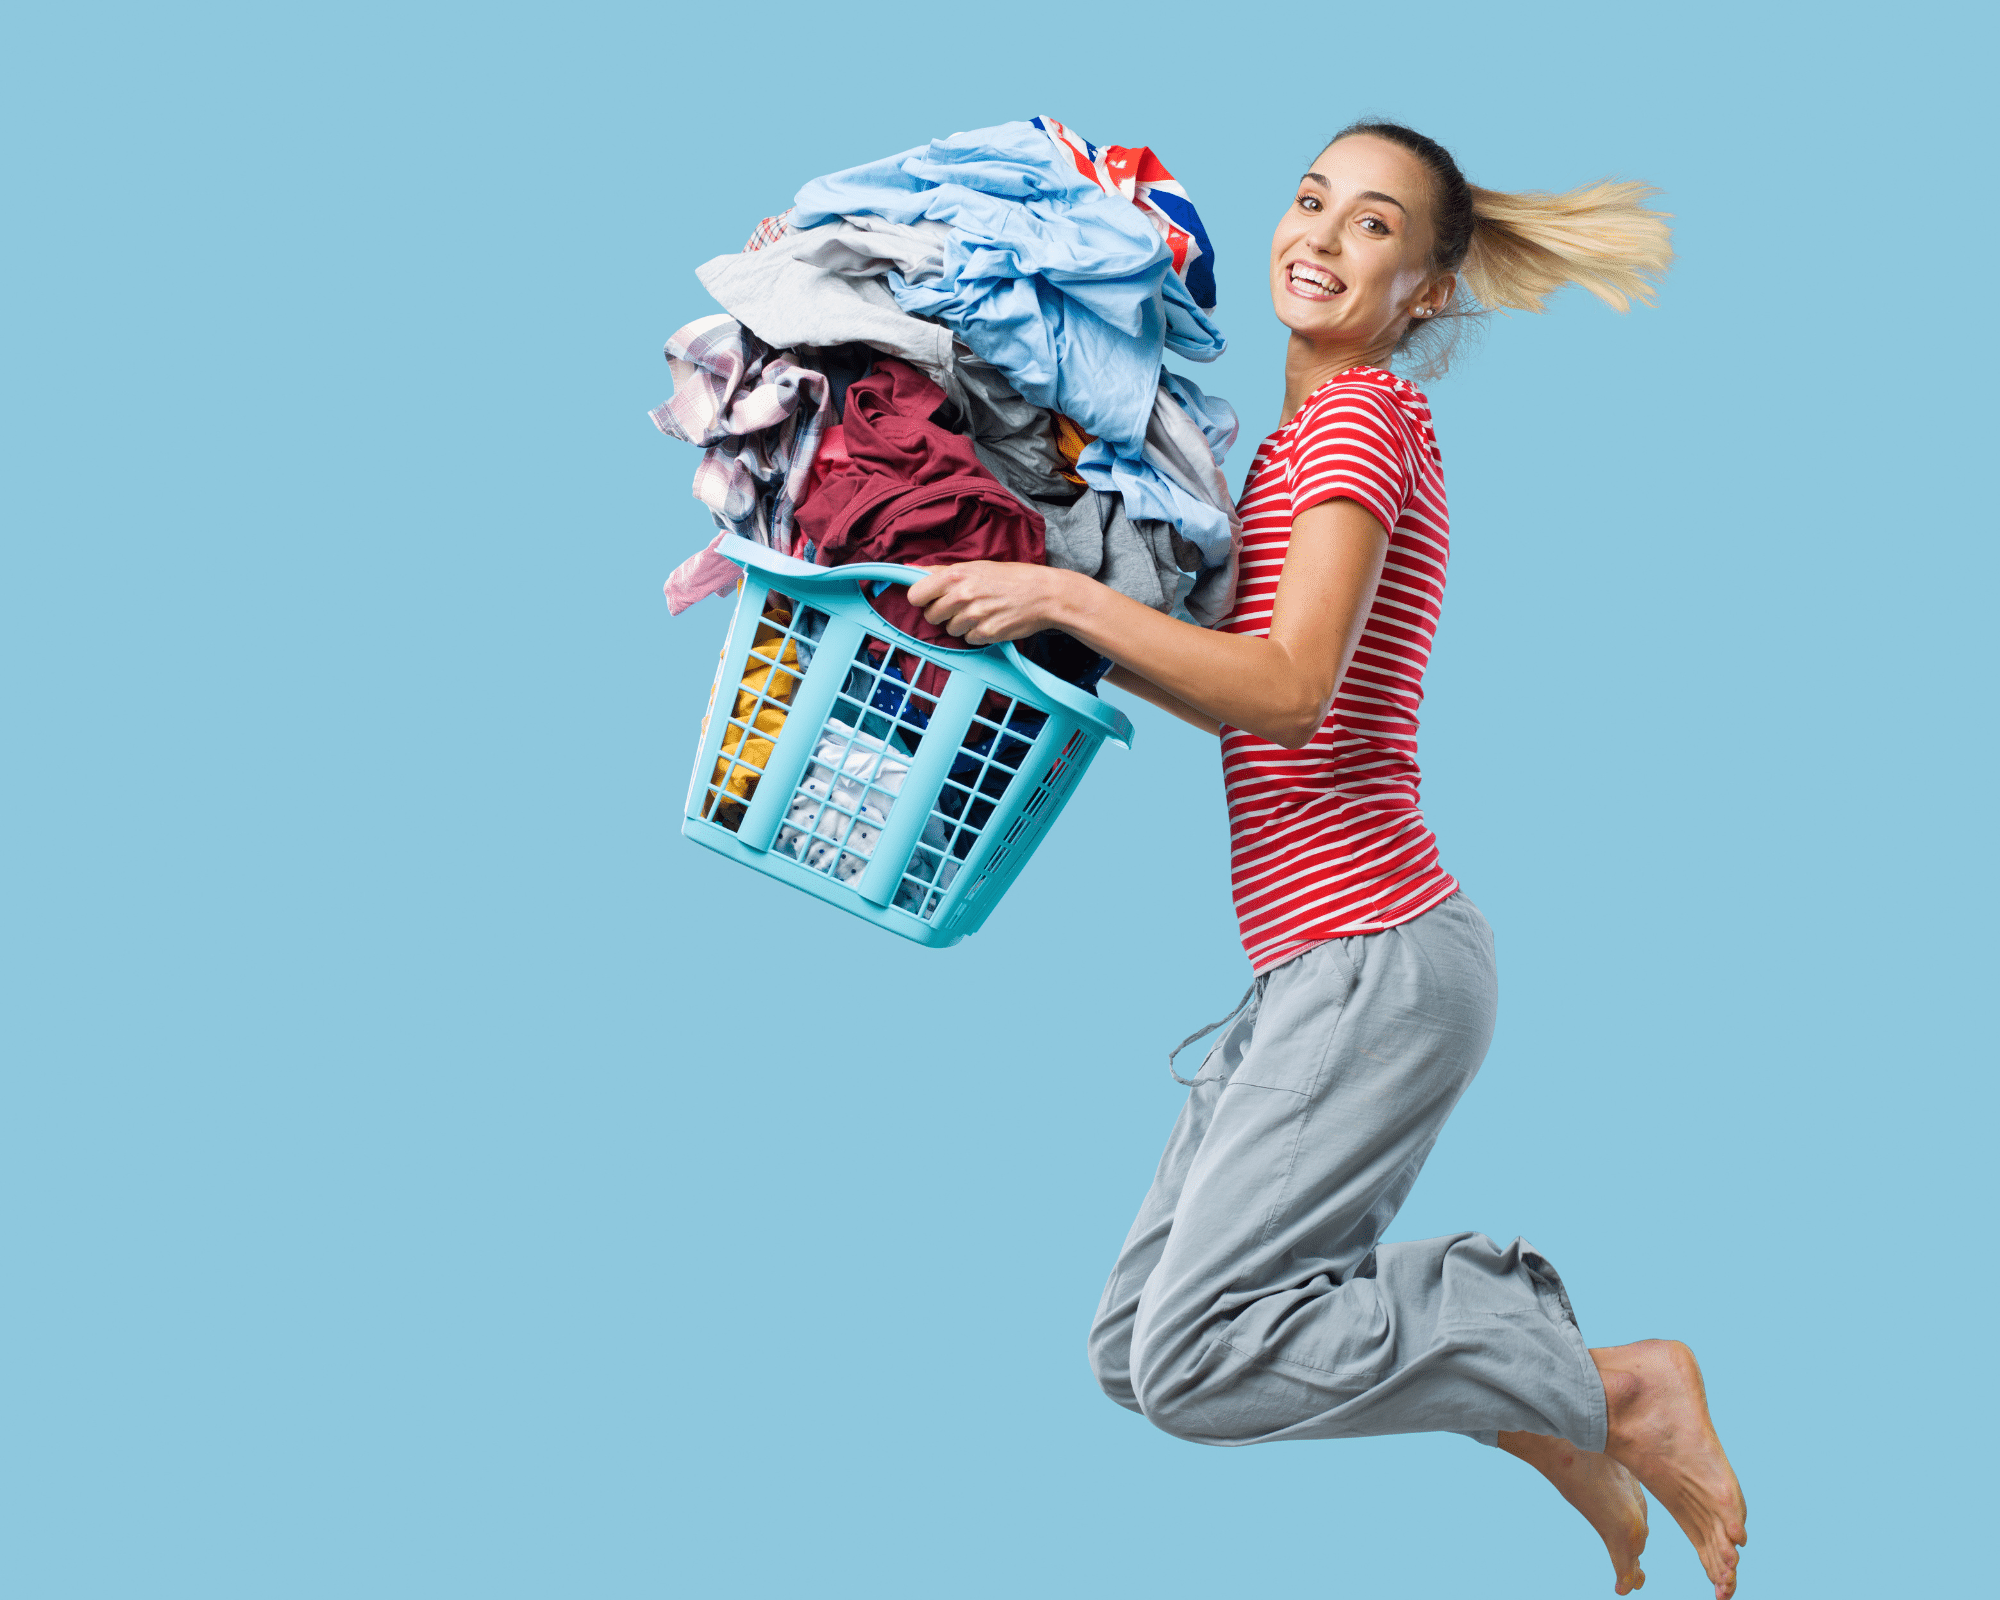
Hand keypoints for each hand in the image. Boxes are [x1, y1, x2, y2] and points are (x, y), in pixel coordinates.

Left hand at [903, 562, 1070, 645]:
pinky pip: (968, 640)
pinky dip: (978, 634)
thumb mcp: (975, 566)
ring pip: (950, 630)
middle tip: (963, 605)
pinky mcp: (986, 634)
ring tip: (982, 611)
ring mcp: (974, 616)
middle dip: (943, 613)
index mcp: (955, 575)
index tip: (932, 598)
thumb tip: (909, 568)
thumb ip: (941, 570)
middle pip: (931, 616)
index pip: (915, 595)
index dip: (922, 599)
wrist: (1044, 594)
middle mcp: (961, 595)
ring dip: (962, 625)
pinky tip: (991, 621)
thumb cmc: (1010, 577)